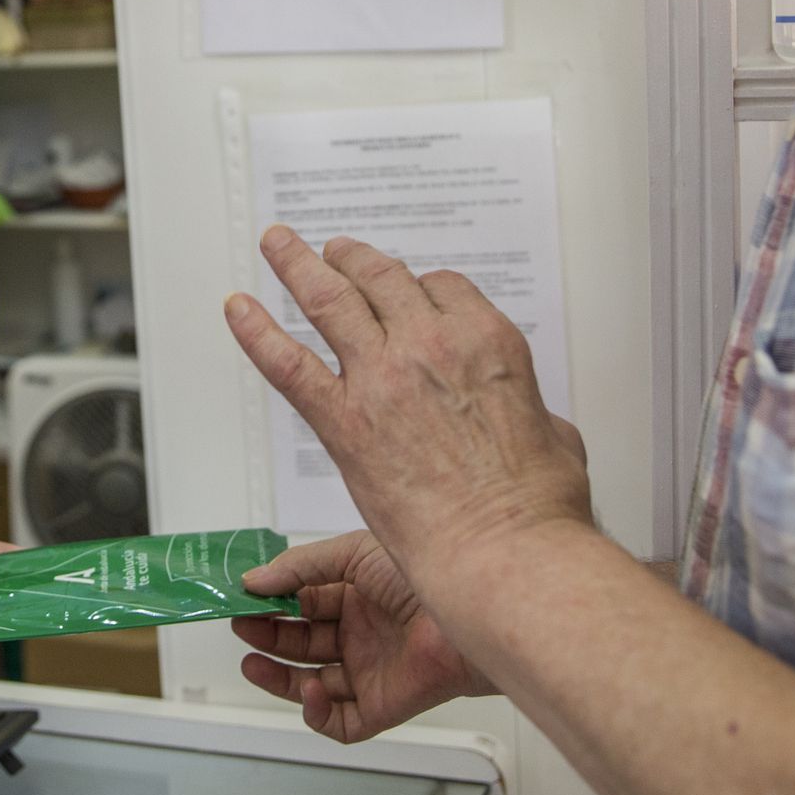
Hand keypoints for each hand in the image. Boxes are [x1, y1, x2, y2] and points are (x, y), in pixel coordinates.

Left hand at [225, 227, 592, 576]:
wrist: (505, 550)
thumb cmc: (538, 508)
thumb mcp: (557, 438)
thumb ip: (534, 414)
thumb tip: (534, 421)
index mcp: (486, 340)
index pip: (442, 288)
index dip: (419, 287)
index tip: (405, 289)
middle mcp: (431, 344)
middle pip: (382, 278)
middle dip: (353, 259)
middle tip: (333, 251)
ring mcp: (382, 377)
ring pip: (329, 300)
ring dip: (297, 265)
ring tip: (278, 245)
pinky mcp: (343, 421)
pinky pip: (288, 364)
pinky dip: (256, 332)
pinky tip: (237, 310)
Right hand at [234, 532, 493, 742]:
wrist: (468, 613)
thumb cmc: (422, 578)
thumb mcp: (353, 554)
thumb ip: (299, 567)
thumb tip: (253, 580)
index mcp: (356, 597)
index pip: (302, 604)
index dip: (271, 603)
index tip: (242, 599)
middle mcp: (362, 635)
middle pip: (301, 644)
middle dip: (268, 636)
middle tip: (242, 626)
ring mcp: (370, 672)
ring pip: (311, 685)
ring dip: (278, 677)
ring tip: (251, 662)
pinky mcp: (382, 707)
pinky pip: (341, 722)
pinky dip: (316, 713)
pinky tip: (307, 690)